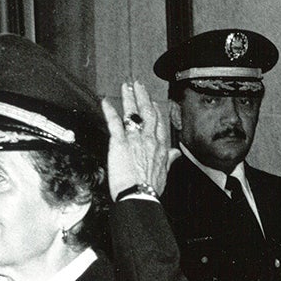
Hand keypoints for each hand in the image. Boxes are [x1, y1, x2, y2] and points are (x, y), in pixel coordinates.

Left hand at [101, 81, 178, 197]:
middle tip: (138, 85)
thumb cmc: (150, 189)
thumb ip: (169, 160)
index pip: (159, 123)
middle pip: (147, 113)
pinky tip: (105, 102)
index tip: (152, 102)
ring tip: (126, 87)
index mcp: (160, 146)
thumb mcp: (164, 173)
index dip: (155, 110)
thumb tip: (176, 153)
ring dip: (129, 98)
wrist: (140, 195)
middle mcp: (149, 139)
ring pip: (132, 113)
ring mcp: (135, 139)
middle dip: (143, 97)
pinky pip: (114, 123)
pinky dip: (109, 111)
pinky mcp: (120, 143)